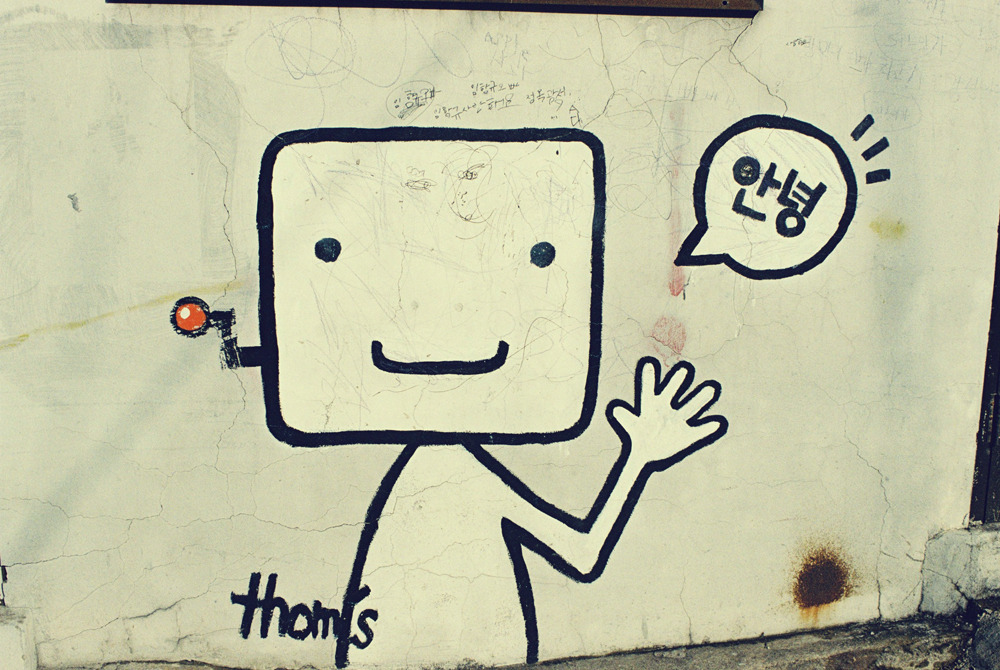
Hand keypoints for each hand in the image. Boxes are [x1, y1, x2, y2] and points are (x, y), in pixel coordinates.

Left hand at [606, 357, 727, 471]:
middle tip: (684, 369)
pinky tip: (716, 423)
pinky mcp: (687, 435)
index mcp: (651, 405)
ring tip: (710, 388)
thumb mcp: (632, 427)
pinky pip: (699, 430)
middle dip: (677, 381)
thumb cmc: (638, 435)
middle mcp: (666, 409)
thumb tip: (615, 409)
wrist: (648, 451)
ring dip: (700, 399)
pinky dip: (707, 428)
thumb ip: (625, 418)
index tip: (648, 364)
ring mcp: (678, 421)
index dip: (649, 378)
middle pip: (672, 392)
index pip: (649, 389)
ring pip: (691, 407)